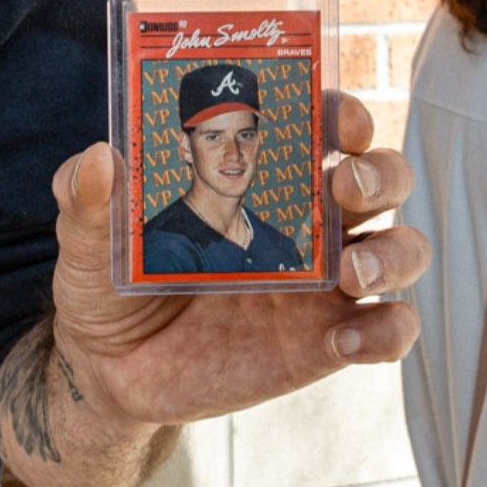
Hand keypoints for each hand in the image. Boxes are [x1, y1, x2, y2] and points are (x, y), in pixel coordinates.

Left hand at [50, 93, 429, 427]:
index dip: (343, 114)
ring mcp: (322, 284)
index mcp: (260, 179)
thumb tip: (97, 158)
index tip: (337, 119)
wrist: (111, 372)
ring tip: (351, 273)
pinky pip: (388, 331)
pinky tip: (344, 341)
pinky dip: (387, 331)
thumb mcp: (87, 240)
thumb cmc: (109, 286)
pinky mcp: (326, 343)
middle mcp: (305, 222)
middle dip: (382, 173)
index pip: (323, 129)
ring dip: (396, 252)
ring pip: (402, 249)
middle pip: (383, 179)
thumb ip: (84, 199)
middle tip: (344, 186)